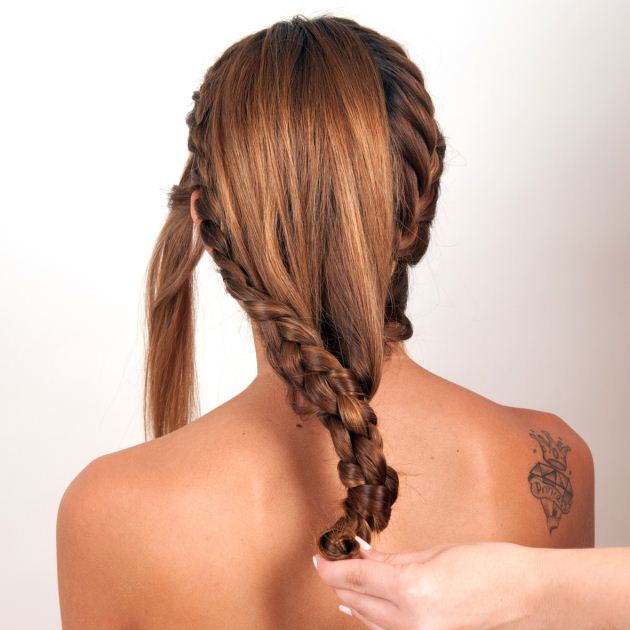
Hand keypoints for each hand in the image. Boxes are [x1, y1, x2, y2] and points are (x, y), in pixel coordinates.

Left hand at [313, 539, 546, 629]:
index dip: (331, 568)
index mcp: (412, 590)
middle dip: (340, 582)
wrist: (526, 594)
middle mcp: (412, 622)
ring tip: (344, 584)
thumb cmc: (486, 563)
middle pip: (358, 601)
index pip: (355, 578)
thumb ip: (391, 561)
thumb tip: (361, 556)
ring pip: (372, 622)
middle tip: (331, 563)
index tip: (319, 558)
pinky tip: (367, 606)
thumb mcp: (432, 553)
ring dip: (355, 601)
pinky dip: (375, 618)